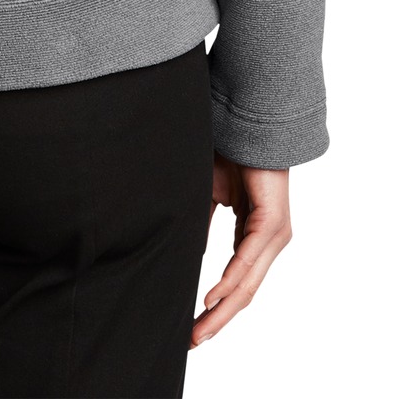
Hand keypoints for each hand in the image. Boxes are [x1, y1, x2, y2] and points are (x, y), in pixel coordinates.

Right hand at [191, 154, 292, 347]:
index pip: (236, 283)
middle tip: (193, 341)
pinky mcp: (273, 223)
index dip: (216, 308)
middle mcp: (268, 241)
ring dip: (223, 310)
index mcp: (253, 237)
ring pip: (248, 283)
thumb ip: (201, 225)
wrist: (245, 121)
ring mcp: (274, 235)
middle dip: (218, 320)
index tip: (193, 328)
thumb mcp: (208, 195)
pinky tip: (214, 298)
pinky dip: (230, 281)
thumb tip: (188, 252)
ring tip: (201, 330)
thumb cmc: (228, 153)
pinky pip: (249, 259)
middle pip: (243, 292)